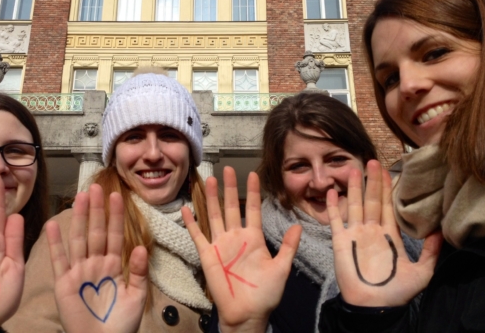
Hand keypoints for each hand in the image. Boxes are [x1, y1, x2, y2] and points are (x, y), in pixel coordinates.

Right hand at [46, 184, 147, 332]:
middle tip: (95, 187)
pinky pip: (58, 261)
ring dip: (78, 218)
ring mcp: (79, 272)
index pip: (115, 235)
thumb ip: (139, 272)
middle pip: (95, 231)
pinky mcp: (63, 284)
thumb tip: (140, 247)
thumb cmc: (121, 325)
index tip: (116, 195)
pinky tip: (52, 225)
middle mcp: (95, 264)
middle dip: (96, 210)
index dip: (115, 216)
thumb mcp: (136, 297)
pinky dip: (55, 243)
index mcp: (113, 266)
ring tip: (79, 197)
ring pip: (78, 239)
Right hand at [182, 167, 301, 332]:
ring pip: (215, 215)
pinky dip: (192, 223)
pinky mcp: (208, 255)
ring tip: (208, 180)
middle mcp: (236, 237)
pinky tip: (187, 209)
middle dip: (229, 188)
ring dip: (211, 198)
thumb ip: (288, 247)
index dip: (252, 192)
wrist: (247, 314)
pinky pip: (198, 235)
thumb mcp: (281, 269)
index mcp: (254, 238)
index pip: (252, 209)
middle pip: (231, 207)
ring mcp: (221, 245)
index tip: (253, 174)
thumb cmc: (265, 294)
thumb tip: (297, 226)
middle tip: (227, 169)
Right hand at [327, 160, 441, 306]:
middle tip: (372, 161)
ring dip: (353, 188)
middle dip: (372, 181)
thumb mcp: (422, 273)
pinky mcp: (340, 241)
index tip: (388, 170)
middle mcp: (371, 230)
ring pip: (354, 205)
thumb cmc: (396, 291)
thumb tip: (440, 231)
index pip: (388, 206)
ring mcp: (354, 234)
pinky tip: (332, 192)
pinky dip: (333, 206)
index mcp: (389, 235)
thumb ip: (430, 252)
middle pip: (371, 200)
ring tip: (353, 170)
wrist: (373, 306)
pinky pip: (336, 220)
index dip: (388, 188)